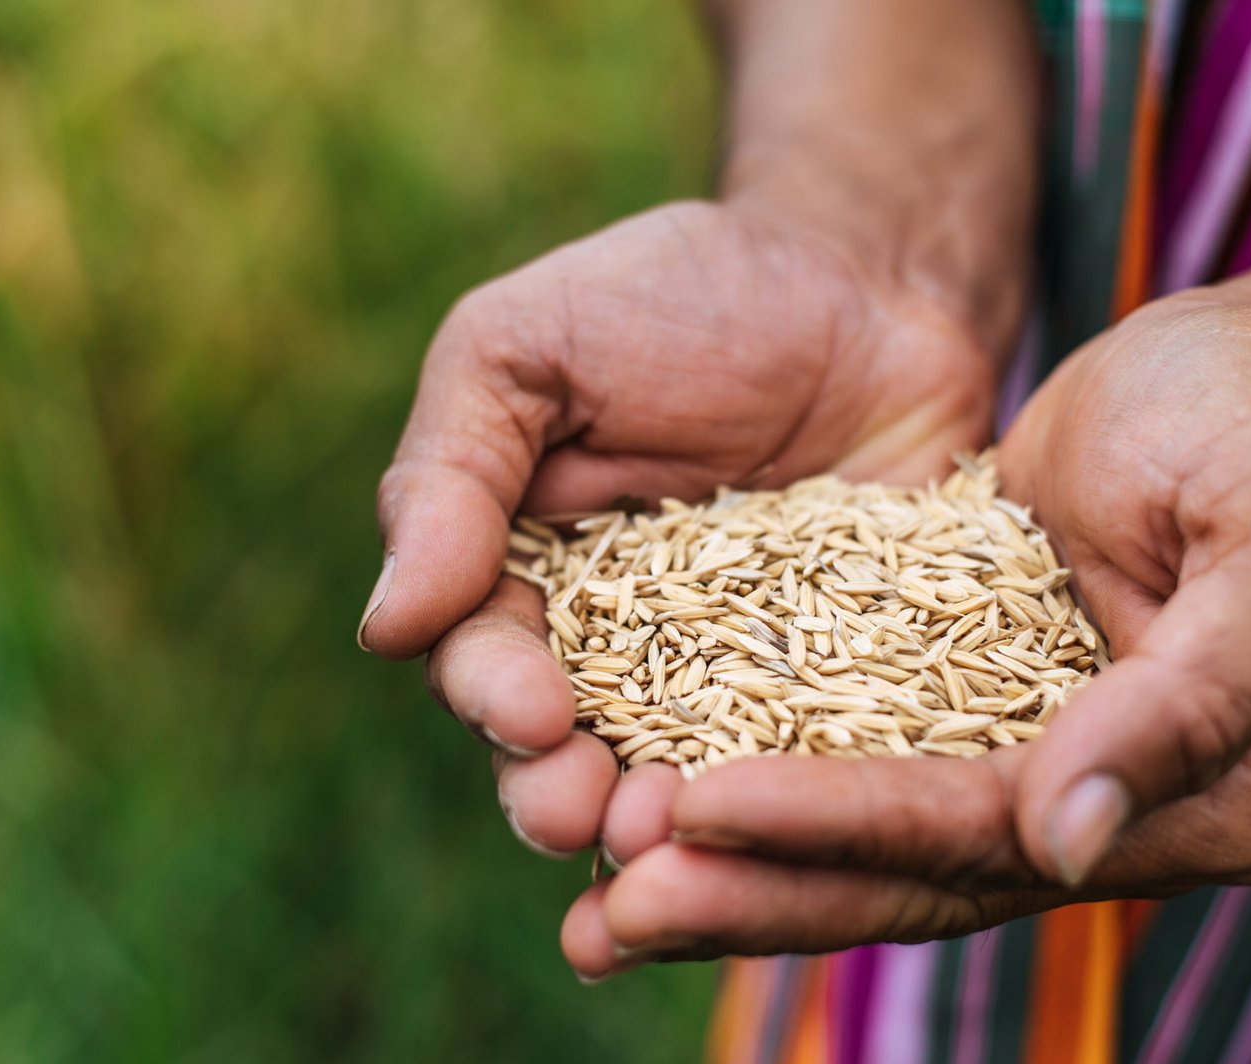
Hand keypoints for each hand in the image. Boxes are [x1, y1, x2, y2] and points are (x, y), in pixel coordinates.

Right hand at [358, 199, 1004, 858]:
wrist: (864, 279)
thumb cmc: (677, 297)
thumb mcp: (528, 348)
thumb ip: (451, 474)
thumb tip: (386, 625)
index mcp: (520, 567)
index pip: (478, 657)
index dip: (492, 695)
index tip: (532, 712)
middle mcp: (613, 641)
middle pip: (561, 747)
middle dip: (556, 792)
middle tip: (582, 810)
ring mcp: (725, 672)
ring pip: (669, 775)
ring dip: (658, 820)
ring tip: (671, 832)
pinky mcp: (830, 682)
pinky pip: (800, 755)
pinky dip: (783, 796)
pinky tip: (784, 820)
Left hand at [556, 291, 1250, 978]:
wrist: (1234, 370)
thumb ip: (1196, 695)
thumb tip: (1065, 840)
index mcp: (1217, 800)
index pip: (998, 834)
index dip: (846, 827)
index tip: (697, 808)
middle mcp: (1116, 815)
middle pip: (918, 873)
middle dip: (760, 888)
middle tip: (608, 913)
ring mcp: (1040, 771)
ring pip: (874, 843)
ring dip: (741, 869)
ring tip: (598, 897)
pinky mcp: (975, 716)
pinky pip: (859, 767)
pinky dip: (765, 792)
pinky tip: (657, 799)